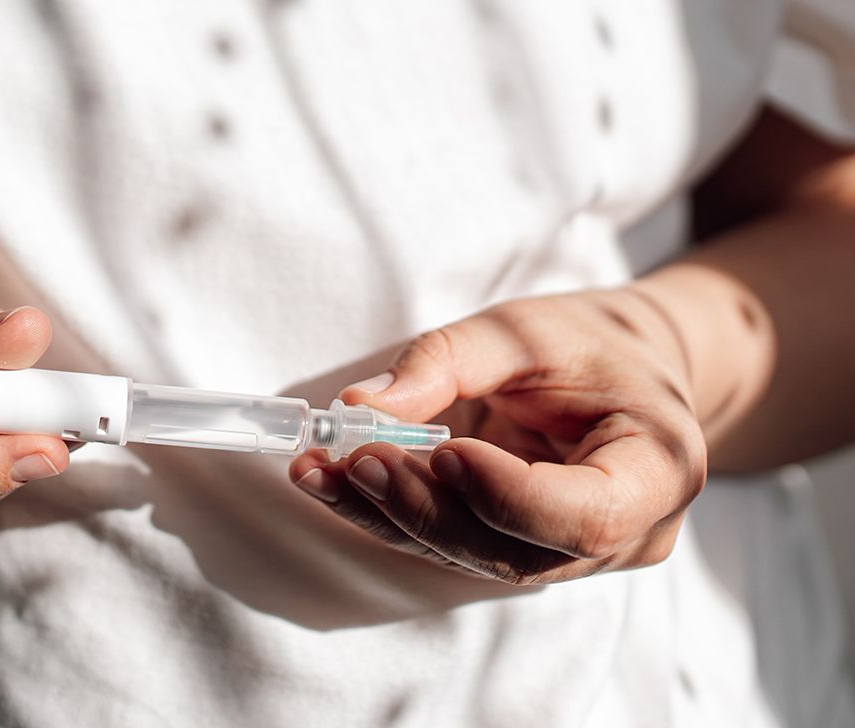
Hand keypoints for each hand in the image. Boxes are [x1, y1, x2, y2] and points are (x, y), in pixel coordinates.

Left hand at [288, 289, 707, 583]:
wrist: (623, 369)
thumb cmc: (589, 343)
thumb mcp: (526, 329)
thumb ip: (447, 361)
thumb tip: (359, 406)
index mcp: (657, 471)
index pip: (587, 516)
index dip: (508, 495)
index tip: (442, 451)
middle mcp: (624, 535)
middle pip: (514, 550)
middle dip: (424, 507)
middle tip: (355, 458)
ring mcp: (570, 556)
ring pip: (471, 556)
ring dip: (387, 515)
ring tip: (319, 469)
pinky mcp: (517, 551)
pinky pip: (450, 544)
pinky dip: (387, 514)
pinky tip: (331, 481)